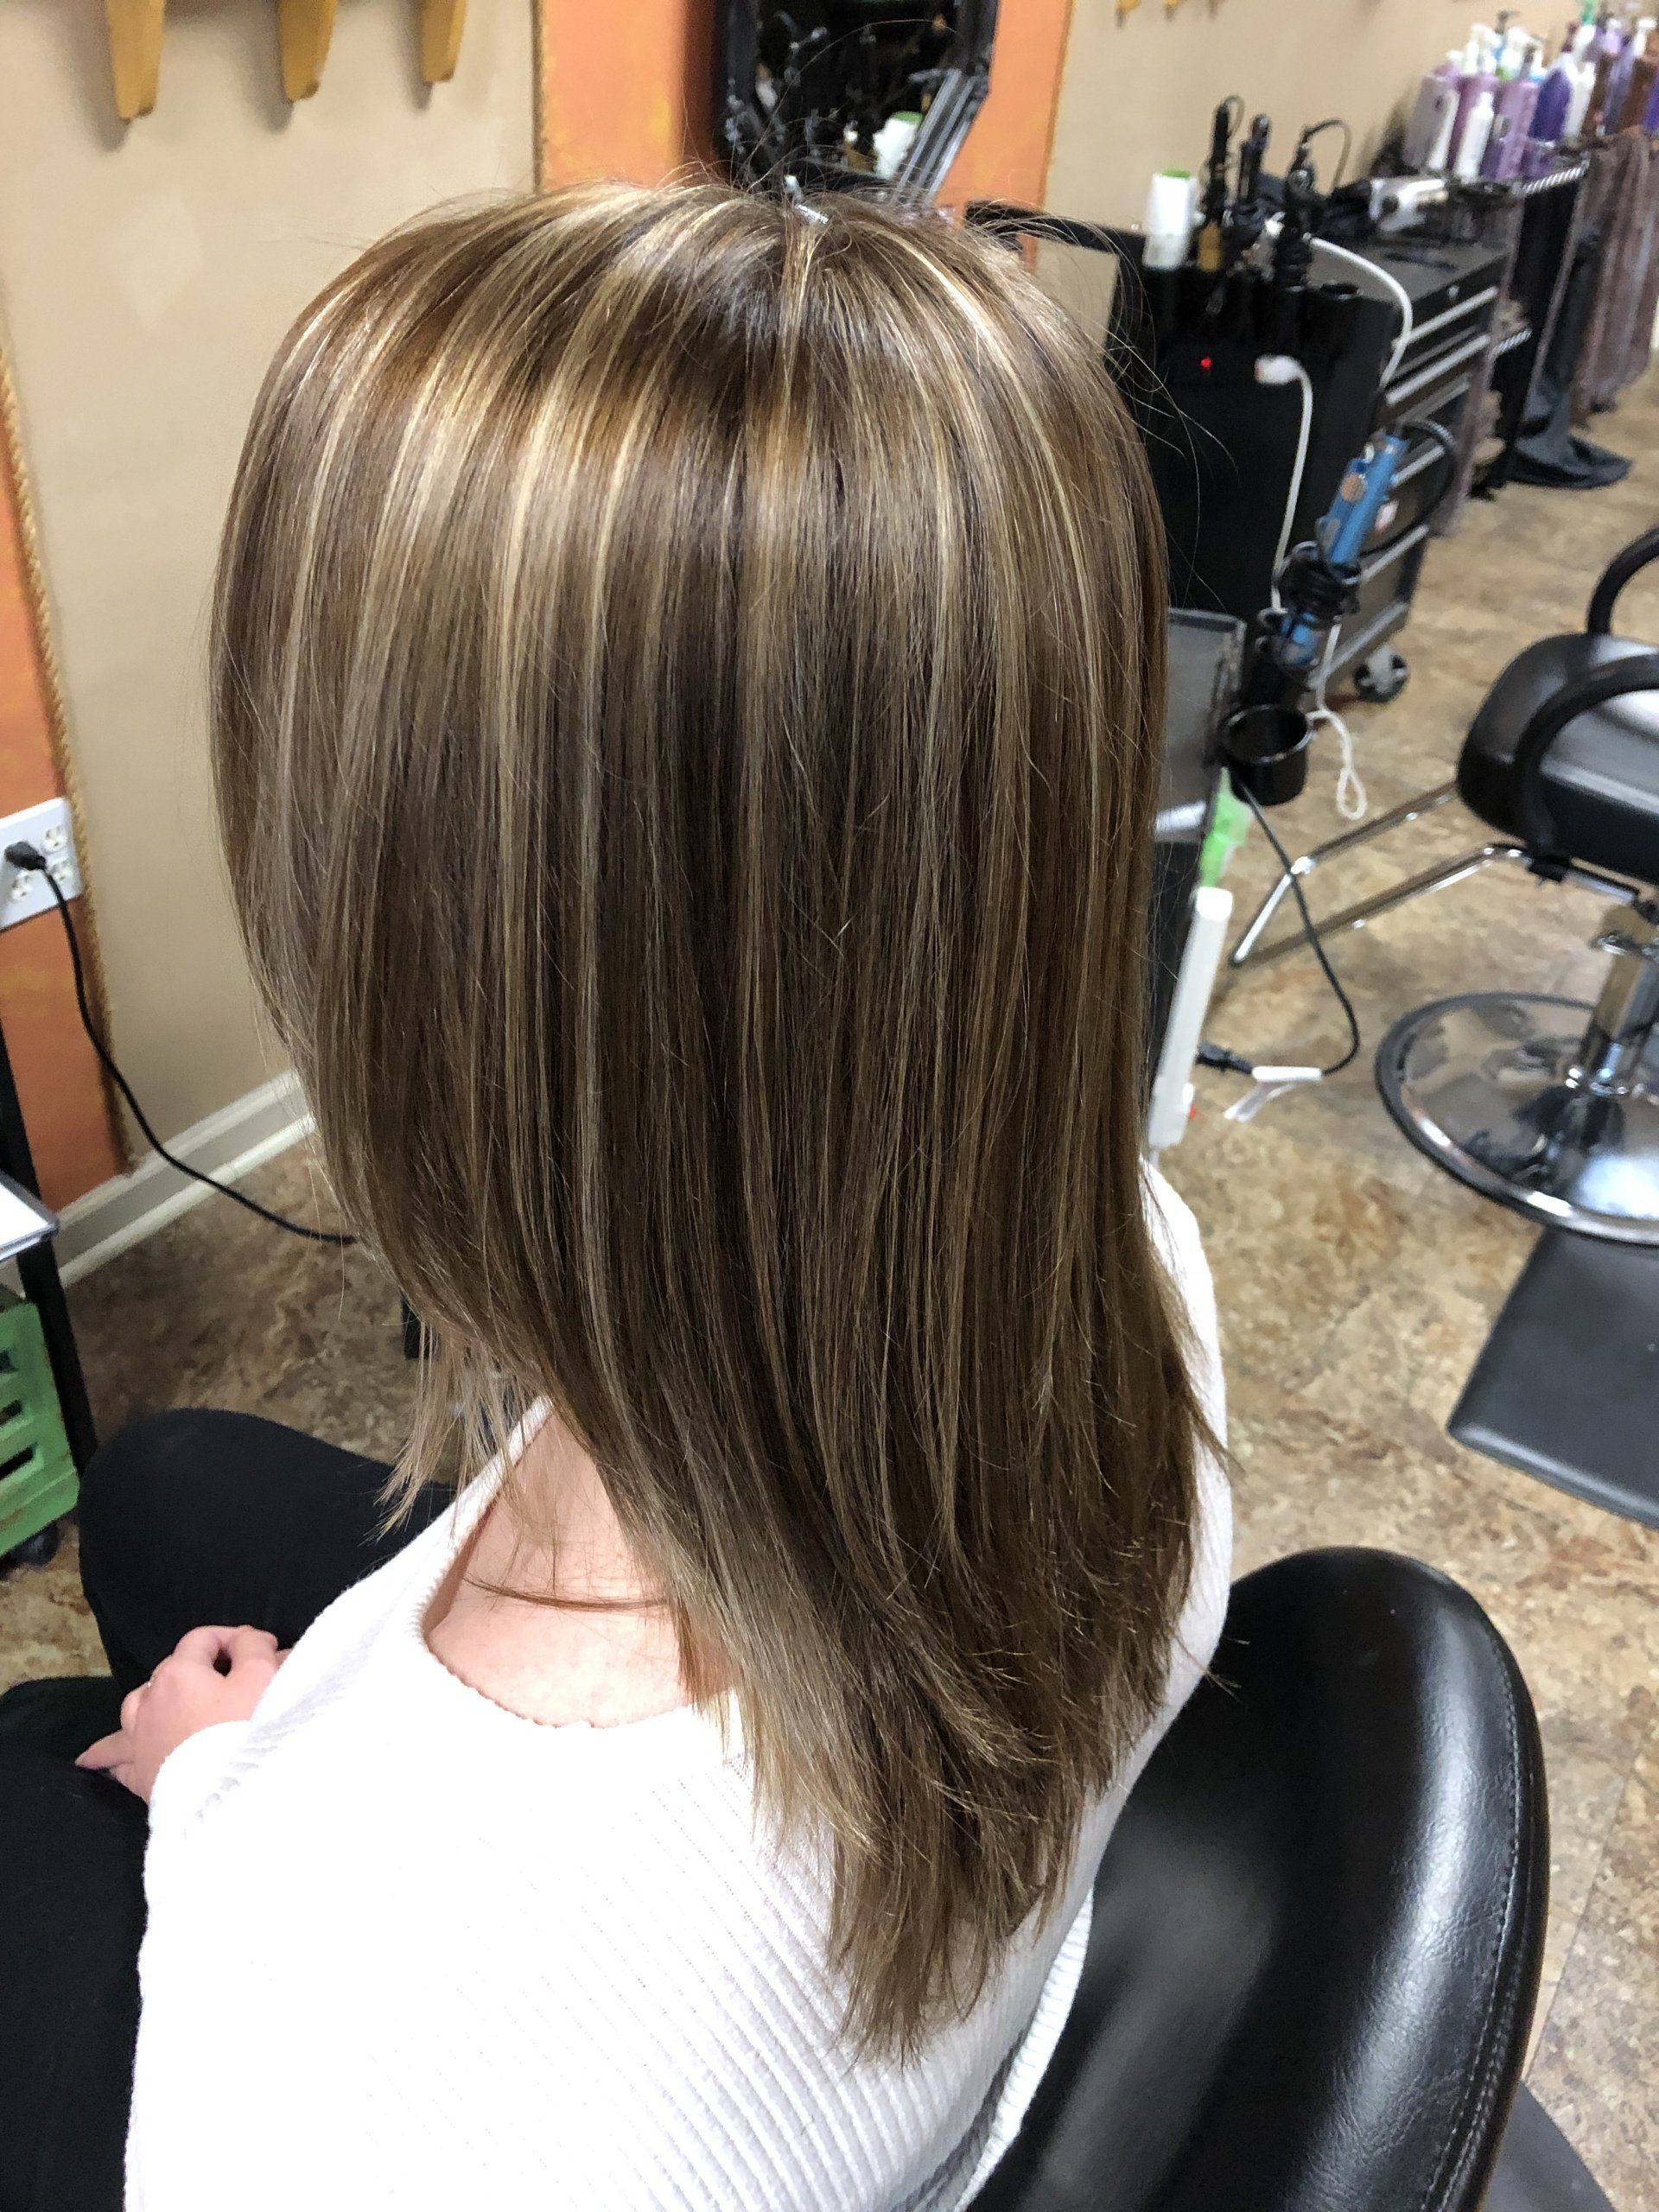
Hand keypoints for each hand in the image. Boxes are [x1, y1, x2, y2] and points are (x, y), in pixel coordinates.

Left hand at [77, 1625, 287, 1801]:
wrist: (229, 1795)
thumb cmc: (247, 1729)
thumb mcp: (262, 1676)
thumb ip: (252, 1647)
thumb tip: (246, 1638)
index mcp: (179, 1673)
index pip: (201, 1639)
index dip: (233, 1638)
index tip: (261, 1649)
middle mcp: (149, 1701)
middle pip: (169, 1671)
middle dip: (197, 1669)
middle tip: (230, 1678)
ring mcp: (139, 1740)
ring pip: (133, 1710)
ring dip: (148, 1703)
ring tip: (156, 1707)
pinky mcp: (139, 1775)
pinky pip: (119, 1762)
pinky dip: (115, 1758)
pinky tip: (108, 1765)